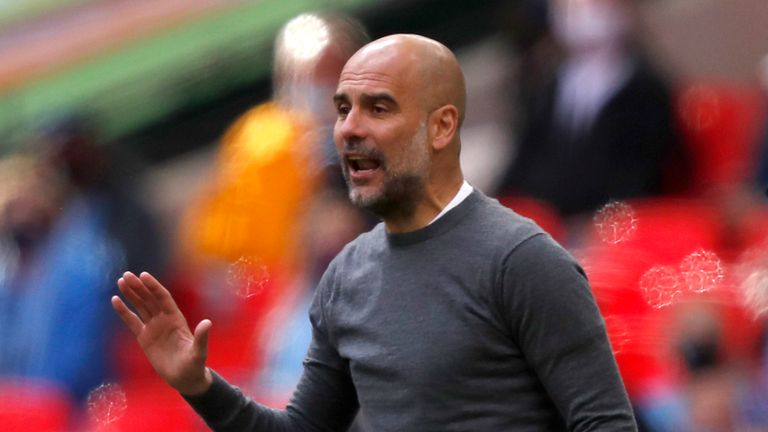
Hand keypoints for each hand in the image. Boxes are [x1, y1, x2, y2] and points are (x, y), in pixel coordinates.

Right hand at [112, 271, 212, 395]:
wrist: (184, 378)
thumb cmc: (194, 364)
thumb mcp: (198, 351)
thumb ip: (201, 337)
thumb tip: (207, 323)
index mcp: (176, 319)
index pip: (163, 298)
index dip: (154, 286)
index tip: (143, 275)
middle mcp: (164, 319)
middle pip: (150, 298)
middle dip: (139, 287)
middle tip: (126, 275)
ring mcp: (154, 327)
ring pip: (141, 306)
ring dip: (131, 294)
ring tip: (121, 281)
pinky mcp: (144, 337)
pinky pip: (132, 321)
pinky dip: (124, 311)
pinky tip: (115, 300)